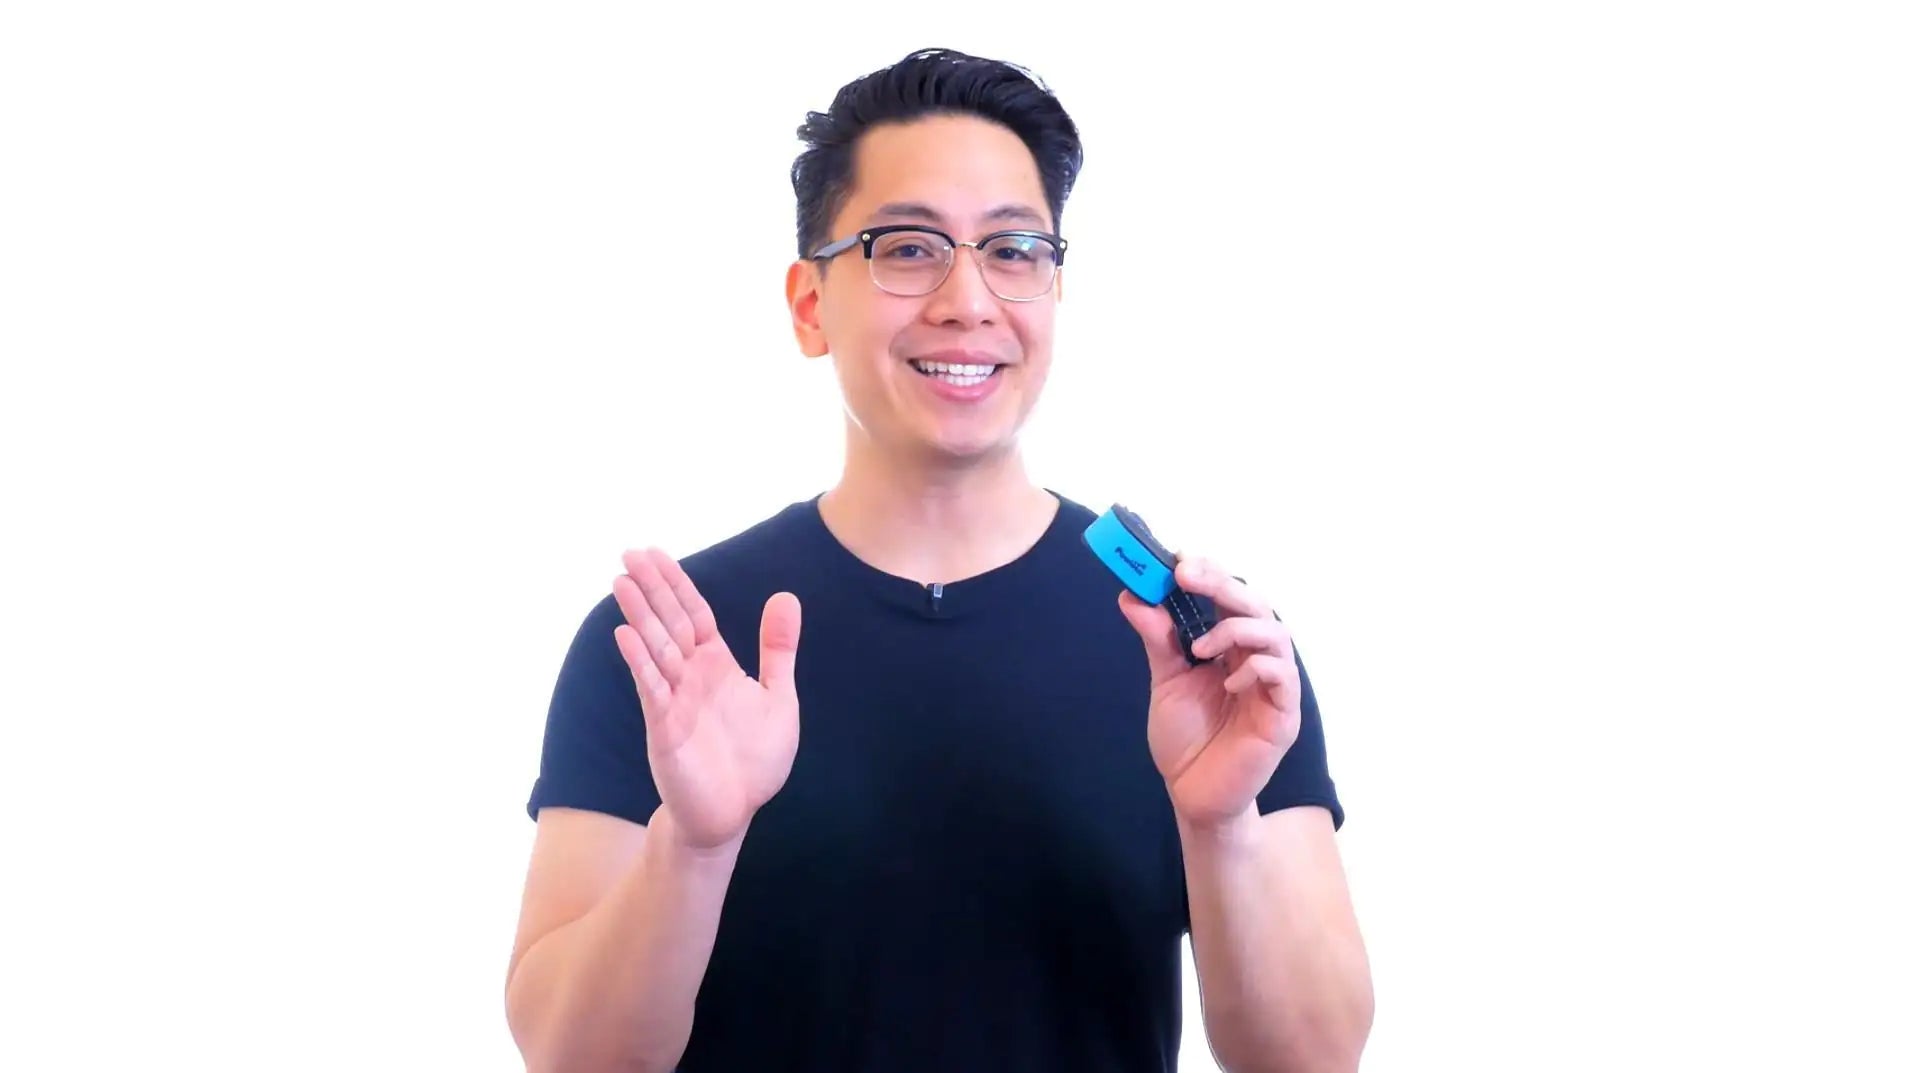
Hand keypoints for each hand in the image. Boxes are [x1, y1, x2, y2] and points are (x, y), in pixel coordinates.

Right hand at [612, 548, 802, 850]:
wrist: (734, 812)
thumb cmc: (754, 760)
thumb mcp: (778, 697)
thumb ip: (778, 649)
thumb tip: (786, 596)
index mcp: (716, 665)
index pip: (693, 613)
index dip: (676, 583)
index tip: (654, 553)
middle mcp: (691, 676)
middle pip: (669, 622)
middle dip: (651, 588)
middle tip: (629, 552)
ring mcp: (674, 699)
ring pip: (656, 648)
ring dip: (639, 615)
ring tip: (621, 582)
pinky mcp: (665, 727)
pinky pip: (651, 687)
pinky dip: (639, 661)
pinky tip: (625, 634)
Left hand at [1117, 555, 1302, 828]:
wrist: (1193, 794)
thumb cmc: (1186, 738)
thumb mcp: (1166, 681)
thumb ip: (1158, 639)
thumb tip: (1133, 595)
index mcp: (1229, 647)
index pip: (1228, 597)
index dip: (1209, 573)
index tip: (1178, 560)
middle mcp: (1255, 658)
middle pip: (1255, 605)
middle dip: (1222, 584)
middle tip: (1186, 574)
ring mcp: (1272, 686)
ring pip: (1275, 634)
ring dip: (1236, 628)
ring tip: (1199, 647)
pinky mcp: (1283, 716)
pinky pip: (1282, 677)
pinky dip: (1255, 669)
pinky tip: (1227, 682)